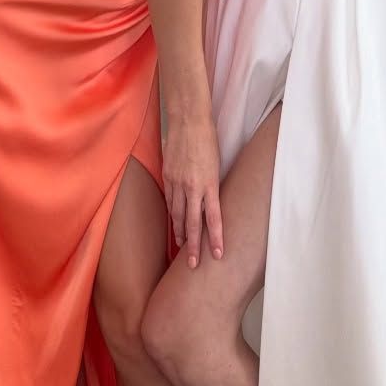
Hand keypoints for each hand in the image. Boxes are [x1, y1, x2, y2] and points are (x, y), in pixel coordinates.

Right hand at [162, 114, 223, 268]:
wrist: (189, 120)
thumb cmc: (208, 139)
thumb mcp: (218, 165)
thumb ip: (213, 185)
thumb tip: (212, 201)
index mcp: (210, 183)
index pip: (213, 218)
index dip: (215, 238)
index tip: (217, 255)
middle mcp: (193, 186)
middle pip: (191, 223)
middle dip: (193, 245)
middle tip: (193, 264)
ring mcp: (177, 182)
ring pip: (177, 214)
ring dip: (180, 232)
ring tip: (183, 248)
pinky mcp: (167, 176)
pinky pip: (169, 200)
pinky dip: (171, 213)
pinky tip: (173, 222)